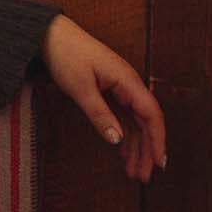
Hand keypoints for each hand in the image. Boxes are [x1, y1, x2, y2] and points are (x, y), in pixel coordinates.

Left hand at [41, 15, 167, 182]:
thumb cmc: (66, 56)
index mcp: (128, 81)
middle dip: (147, 150)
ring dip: (136, 146)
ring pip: (135, 122)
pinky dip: (124, 135)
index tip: (159, 162)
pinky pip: (124, 117)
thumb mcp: (80, 88)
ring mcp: (121, 88)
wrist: (51, 35)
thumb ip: (99, 114)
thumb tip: (117, 140)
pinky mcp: (110, 91)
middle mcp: (130, 85)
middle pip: (146, 122)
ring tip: (133, 171)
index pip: (151, 115)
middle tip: (143, 176)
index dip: (158, 139)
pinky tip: (122, 152)